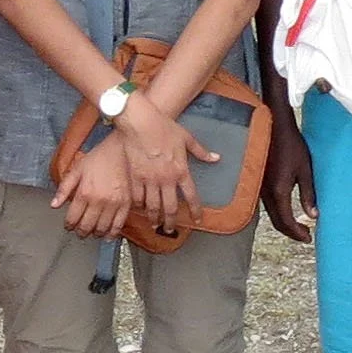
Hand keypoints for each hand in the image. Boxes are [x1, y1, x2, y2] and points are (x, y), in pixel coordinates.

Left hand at [51, 139, 130, 238]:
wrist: (121, 150)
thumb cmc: (99, 157)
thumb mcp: (77, 169)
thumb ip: (64, 188)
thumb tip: (53, 205)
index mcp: (84, 193)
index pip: (72, 218)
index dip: (68, 225)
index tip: (69, 226)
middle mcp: (98, 201)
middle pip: (86, 226)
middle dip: (80, 232)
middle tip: (79, 232)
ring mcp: (114, 204)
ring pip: (102, 229)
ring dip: (95, 234)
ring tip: (92, 232)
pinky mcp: (126, 204)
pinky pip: (119, 224)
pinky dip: (112, 233)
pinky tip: (108, 235)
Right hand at [116, 93, 212, 227]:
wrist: (141, 123)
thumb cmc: (164, 127)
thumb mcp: (187, 138)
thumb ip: (201, 152)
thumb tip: (216, 158)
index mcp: (181, 170)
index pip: (191, 196)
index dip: (195, 210)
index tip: (197, 219)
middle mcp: (166, 179)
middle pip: (170, 207)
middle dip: (171, 222)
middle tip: (170, 230)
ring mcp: (150, 180)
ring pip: (153, 206)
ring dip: (154, 218)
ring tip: (155, 225)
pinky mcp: (135, 177)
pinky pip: (137, 198)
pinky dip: (139, 206)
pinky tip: (140, 210)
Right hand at [262, 112, 317, 244]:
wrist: (273, 126)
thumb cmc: (291, 145)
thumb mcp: (305, 169)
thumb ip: (308, 194)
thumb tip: (313, 216)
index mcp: (278, 191)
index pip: (286, 221)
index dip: (297, 233)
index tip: (309, 238)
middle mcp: (265, 193)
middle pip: (277, 222)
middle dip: (291, 232)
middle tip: (306, 236)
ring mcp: (259, 188)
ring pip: (271, 214)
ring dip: (284, 223)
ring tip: (299, 226)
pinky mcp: (258, 182)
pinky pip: (267, 205)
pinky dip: (278, 213)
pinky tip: (287, 210)